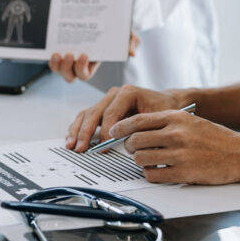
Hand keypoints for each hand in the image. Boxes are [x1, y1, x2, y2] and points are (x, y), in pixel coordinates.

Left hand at [49, 32, 140, 83]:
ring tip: (57, 53)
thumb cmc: (114, 29)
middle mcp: (78, 64)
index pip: (84, 74)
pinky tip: (52, 49)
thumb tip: (132, 53)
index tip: (84, 54)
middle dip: (66, 68)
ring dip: (56, 65)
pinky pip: (52, 61)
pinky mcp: (60, 51)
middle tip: (69, 54)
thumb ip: (132, 42)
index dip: (81, 68)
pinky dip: (51, 59)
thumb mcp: (126, 33)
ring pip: (59, 70)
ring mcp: (67, 59)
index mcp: (92, 64)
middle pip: (69, 76)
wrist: (103, 17)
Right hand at [66, 84, 181, 151]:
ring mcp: (107, 101)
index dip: (105, 131)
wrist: (167, 103)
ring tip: (72, 145)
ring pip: (87, 114)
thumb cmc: (165, 109)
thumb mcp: (159, 118)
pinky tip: (72, 139)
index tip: (103, 146)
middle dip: (86, 132)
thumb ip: (144, 129)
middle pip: (94, 112)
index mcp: (128, 92)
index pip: (110, 113)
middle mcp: (114, 94)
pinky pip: (86, 117)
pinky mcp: (103, 109)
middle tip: (81, 148)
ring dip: (77, 131)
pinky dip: (78, 128)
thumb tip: (129, 144)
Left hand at [111, 110, 239, 184]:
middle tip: (135, 150)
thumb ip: (165, 124)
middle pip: (135, 141)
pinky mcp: (183, 173)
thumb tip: (136, 129)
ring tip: (149, 161)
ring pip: (141, 159)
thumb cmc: (215, 138)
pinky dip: (151, 174)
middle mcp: (176, 134)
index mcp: (176, 118)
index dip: (121, 127)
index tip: (113, 132)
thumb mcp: (189, 121)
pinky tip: (158, 171)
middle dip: (131, 147)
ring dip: (140, 162)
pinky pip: (153, 175)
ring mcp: (179, 154)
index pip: (138, 120)